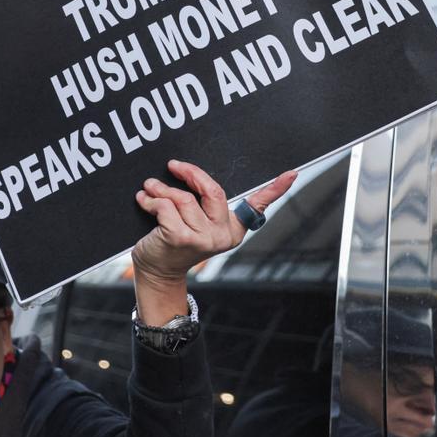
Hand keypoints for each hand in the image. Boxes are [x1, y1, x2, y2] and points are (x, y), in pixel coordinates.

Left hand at [131, 160, 295, 322]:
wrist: (156, 271)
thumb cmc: (174, 240)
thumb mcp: (195, 222)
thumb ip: (202, 202)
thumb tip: (194, 174)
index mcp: (232, 229)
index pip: (256, 206)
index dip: (275, 189)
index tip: (292, 173)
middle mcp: (222, 235)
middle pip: (212, 189)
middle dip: (189, 173)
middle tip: (173, 165)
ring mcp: (203, 238)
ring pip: (183, 197)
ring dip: (161, 189)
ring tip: (149, 188)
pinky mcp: (181, 238)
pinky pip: (166, 206)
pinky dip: (150, 201)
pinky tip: (144, 202)